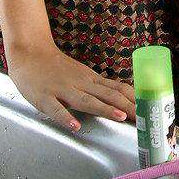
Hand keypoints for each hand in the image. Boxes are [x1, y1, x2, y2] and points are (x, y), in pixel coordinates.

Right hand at [6, 41, 135, 131]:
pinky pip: (56, 109)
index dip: (133, 100)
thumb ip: (98, 87)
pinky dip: (66, 117)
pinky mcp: (44, 97)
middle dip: (126, 107)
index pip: (117, 89)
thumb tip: (121, 98)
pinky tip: (75, 125)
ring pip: (86, 101)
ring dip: (104, 109)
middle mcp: (81, 84)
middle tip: (143, 117)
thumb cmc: (56, 68)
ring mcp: (63, 90)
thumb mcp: (82, 75)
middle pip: (107, 95)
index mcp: (90, 80)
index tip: (149, 109)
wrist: (30, 52)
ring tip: (119, 117)